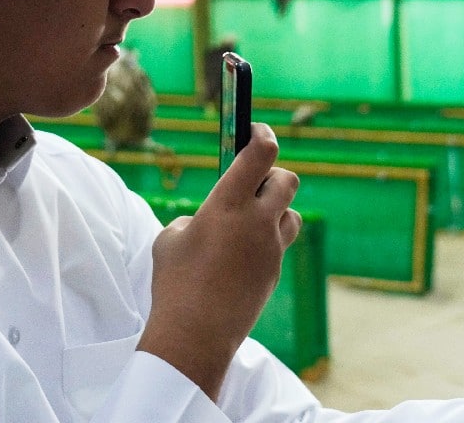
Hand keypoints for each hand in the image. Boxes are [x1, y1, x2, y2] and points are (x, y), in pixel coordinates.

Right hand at [139, 123, 301, 401]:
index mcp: (228, 204)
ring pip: (292, 213)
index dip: (261, 134)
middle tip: (251, 182)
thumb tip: (213, 220)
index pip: (261, 153)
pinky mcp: (275, 271)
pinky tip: (242, 253)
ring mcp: (271, 248)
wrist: (195, 334)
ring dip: (276, 209)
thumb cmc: (174, 283)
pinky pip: (281, 243)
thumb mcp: (171, 238)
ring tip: (249, 220)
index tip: (255, 129)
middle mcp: (257, 222)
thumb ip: (196, 219)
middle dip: (272, 174)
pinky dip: (268, 239)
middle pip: (288, 179)